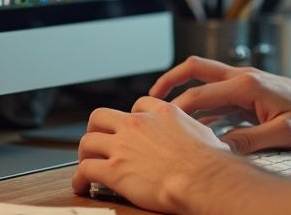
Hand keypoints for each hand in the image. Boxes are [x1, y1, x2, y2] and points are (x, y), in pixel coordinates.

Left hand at [72, 97, 231, 212]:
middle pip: (101, 116)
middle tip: (99, 141)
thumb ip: (192, 131)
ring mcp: (123, 146)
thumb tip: (200, 139)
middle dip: (96, 128)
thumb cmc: (211, 163)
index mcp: (163, 113)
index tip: (130, 128)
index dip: (130, 116)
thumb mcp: (204, 134)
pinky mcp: (114, 169)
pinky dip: (79, 178)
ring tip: (86, 163)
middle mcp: (138, 125)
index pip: (138, 105)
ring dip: (84, 153)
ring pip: (87, 141)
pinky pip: (85, 169)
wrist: (203, 179)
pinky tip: (82, 185)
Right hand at [151, 56, 290, 153]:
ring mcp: (247, 83)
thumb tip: (220, 150)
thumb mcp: (285, 136)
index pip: (202, 94)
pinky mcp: (252, 93)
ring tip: (163, 114)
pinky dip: (203, 107)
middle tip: (148, 100)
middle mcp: (245, 77)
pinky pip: (219, 97)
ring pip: (206, 81)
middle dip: (170, 82)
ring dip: (184, 93)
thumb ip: (251, 141)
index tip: (157, 121)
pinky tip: (195, 126)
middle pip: (197, 70)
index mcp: (249, 84)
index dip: (176, 109)